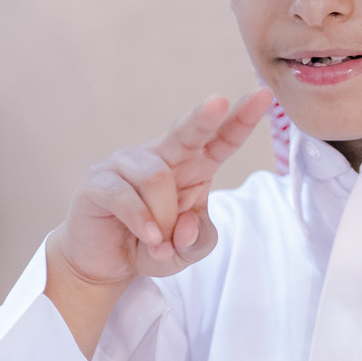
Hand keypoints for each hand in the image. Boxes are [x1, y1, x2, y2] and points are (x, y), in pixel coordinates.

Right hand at [46, 89, 271, 357]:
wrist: (106, 263)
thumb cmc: (153, 246)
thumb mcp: (188, 251)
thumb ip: (198, 239)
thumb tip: (184, 225)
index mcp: (192, 166)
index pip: (220, 140)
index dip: (240, 120)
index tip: (263, 97)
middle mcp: (161, 156)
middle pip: (186, 132)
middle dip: (204, 117)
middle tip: (218, 103)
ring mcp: (126, 164)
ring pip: (157, 178)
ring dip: (164, 218)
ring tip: (160, 241)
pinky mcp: (98, 180)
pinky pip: (126, 196)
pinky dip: (142, 222)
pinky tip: (149, 238)